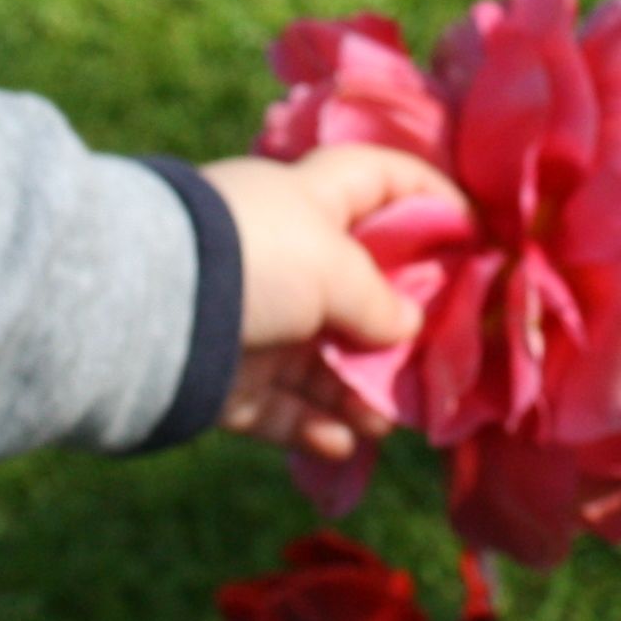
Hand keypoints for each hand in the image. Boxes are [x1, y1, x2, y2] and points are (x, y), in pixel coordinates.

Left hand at [199, 146, 445, 461]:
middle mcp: (281, 255)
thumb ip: (380, 299)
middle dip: (397, 328)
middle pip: (356, 287)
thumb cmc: (255, 260)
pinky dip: (312, 425)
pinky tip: (342, 442)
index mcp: (308, 200)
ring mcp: (253, 319)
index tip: (474, 233)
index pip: (378, 178)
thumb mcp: (334, 266)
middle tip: (434, 361)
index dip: (428, 196)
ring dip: (358, 392)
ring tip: (385, 422)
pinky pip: (280, 406)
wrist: (146, 310)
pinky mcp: (226, 377)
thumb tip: (406, 327)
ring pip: (321, 359)